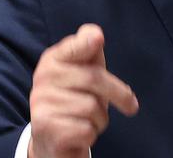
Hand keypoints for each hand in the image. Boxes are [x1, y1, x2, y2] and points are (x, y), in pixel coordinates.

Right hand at [28, 24, 138, 157]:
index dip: (86, 42)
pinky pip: (87, 129)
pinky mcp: (46, 128)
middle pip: (94, 78)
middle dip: (119, 94)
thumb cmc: (74, 100)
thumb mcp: (84, 73)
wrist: (52, 140)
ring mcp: (42, 103)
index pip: (72, 47)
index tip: (99, 38)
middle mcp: (43, 78)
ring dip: (101, 119)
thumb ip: (90, 53)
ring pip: (93, 107)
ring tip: (89, 120)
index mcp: (53, 60)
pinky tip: (79, 134)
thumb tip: (94, 32)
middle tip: (130, 105)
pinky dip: (91, 134)